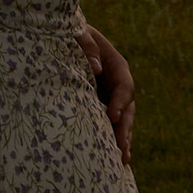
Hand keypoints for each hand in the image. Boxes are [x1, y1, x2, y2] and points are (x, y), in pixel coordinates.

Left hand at [80, 20, 134, 159]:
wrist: (65, 39)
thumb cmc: (71, 33)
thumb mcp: (78, 32)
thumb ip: (87, 44)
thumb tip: (96, 68)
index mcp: (117, 65)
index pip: (124, 86)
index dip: (120, 102)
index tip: (112, 116)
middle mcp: (118, 85)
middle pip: (127, 108)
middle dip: (124, 128)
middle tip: (121, 147)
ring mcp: (111, 98)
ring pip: (121, 121)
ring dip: (122, 140)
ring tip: (122, 160)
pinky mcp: (101, 108)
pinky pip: (110, 126)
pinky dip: (112, 141)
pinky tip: (112, 160)